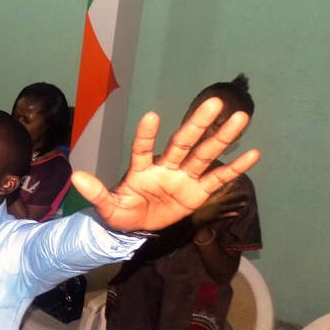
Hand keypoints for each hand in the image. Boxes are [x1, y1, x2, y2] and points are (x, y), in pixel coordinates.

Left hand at [72, 98, 259, 232]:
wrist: (136, 228)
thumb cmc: (121, 212)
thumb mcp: (107, 207)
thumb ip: (96, 193)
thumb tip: (75, 178)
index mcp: (141, 169)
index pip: (143, 149)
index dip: (146, 135)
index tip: (151, 117)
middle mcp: (165, 167)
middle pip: (183, 143)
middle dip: (197, 124)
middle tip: (214, 101)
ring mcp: (183, 178)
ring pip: (205, 155)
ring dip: (222, 137)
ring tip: (240, 117)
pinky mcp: (197, 192)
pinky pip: (218, 179)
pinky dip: (235, 168)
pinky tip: (254, 153)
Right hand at [190, 187, 248, 228]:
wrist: (189, 220)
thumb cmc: (190, 208)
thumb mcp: (195, 199)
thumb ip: (200, 193)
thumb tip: (201, 187)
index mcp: (211, 198)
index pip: (222, 191)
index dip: (229, 187)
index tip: (236, 183)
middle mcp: (215, 203)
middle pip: (229, 198)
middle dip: (237, 195)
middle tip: (247, 193)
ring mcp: (216, 210)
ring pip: (229, 207)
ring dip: (237, 205)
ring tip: (245, 203)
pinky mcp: (215, 217)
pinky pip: (225, 216)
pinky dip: (232, 214)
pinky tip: (238, 214)